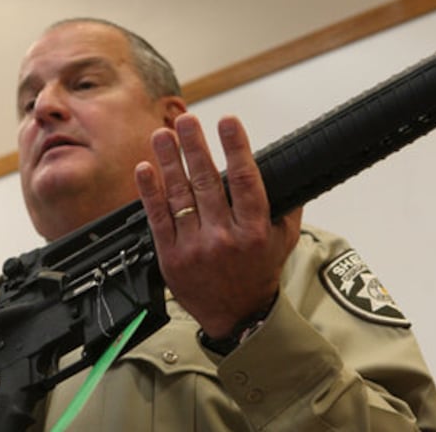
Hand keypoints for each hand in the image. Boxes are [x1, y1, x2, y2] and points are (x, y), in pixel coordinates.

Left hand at [135, 113, 302, 337]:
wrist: (237, 316)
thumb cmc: (258, 273)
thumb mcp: (284, 241)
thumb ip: (287, 207)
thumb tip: (289, 170)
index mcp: (255, 231)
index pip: (246, 181)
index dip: (236, 148)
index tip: (228, 121)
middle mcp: (224, 238)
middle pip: (207, 183)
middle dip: (195, 147)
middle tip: (186, 119)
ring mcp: (195, 248)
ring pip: (179, 196)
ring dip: (170, 161)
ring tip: (162, 135)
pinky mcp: (171, 257)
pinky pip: (157, 219)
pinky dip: (150, 192)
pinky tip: (146, 169)